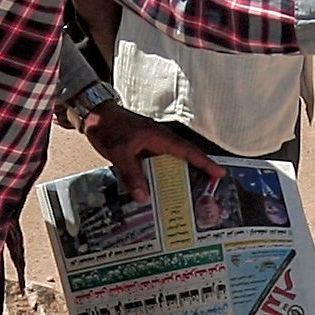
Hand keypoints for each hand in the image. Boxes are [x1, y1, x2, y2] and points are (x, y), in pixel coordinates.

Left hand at [79, 101, 221, 184]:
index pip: (188, 152)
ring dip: (175, 180)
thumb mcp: (120, 152)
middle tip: (206, 193)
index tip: (220, 173)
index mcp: (160, 138)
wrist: (94, 115)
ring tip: (184, 199)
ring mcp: (150, 147)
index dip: (205, 163)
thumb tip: (143, 198)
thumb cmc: (109, 127)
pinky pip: (154, 168)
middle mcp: (159, 142)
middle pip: (183, 160)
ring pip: (168, 166)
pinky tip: (156, 194)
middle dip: (196, 175)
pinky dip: (157, 180)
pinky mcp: (141, 152)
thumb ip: (132, 175)